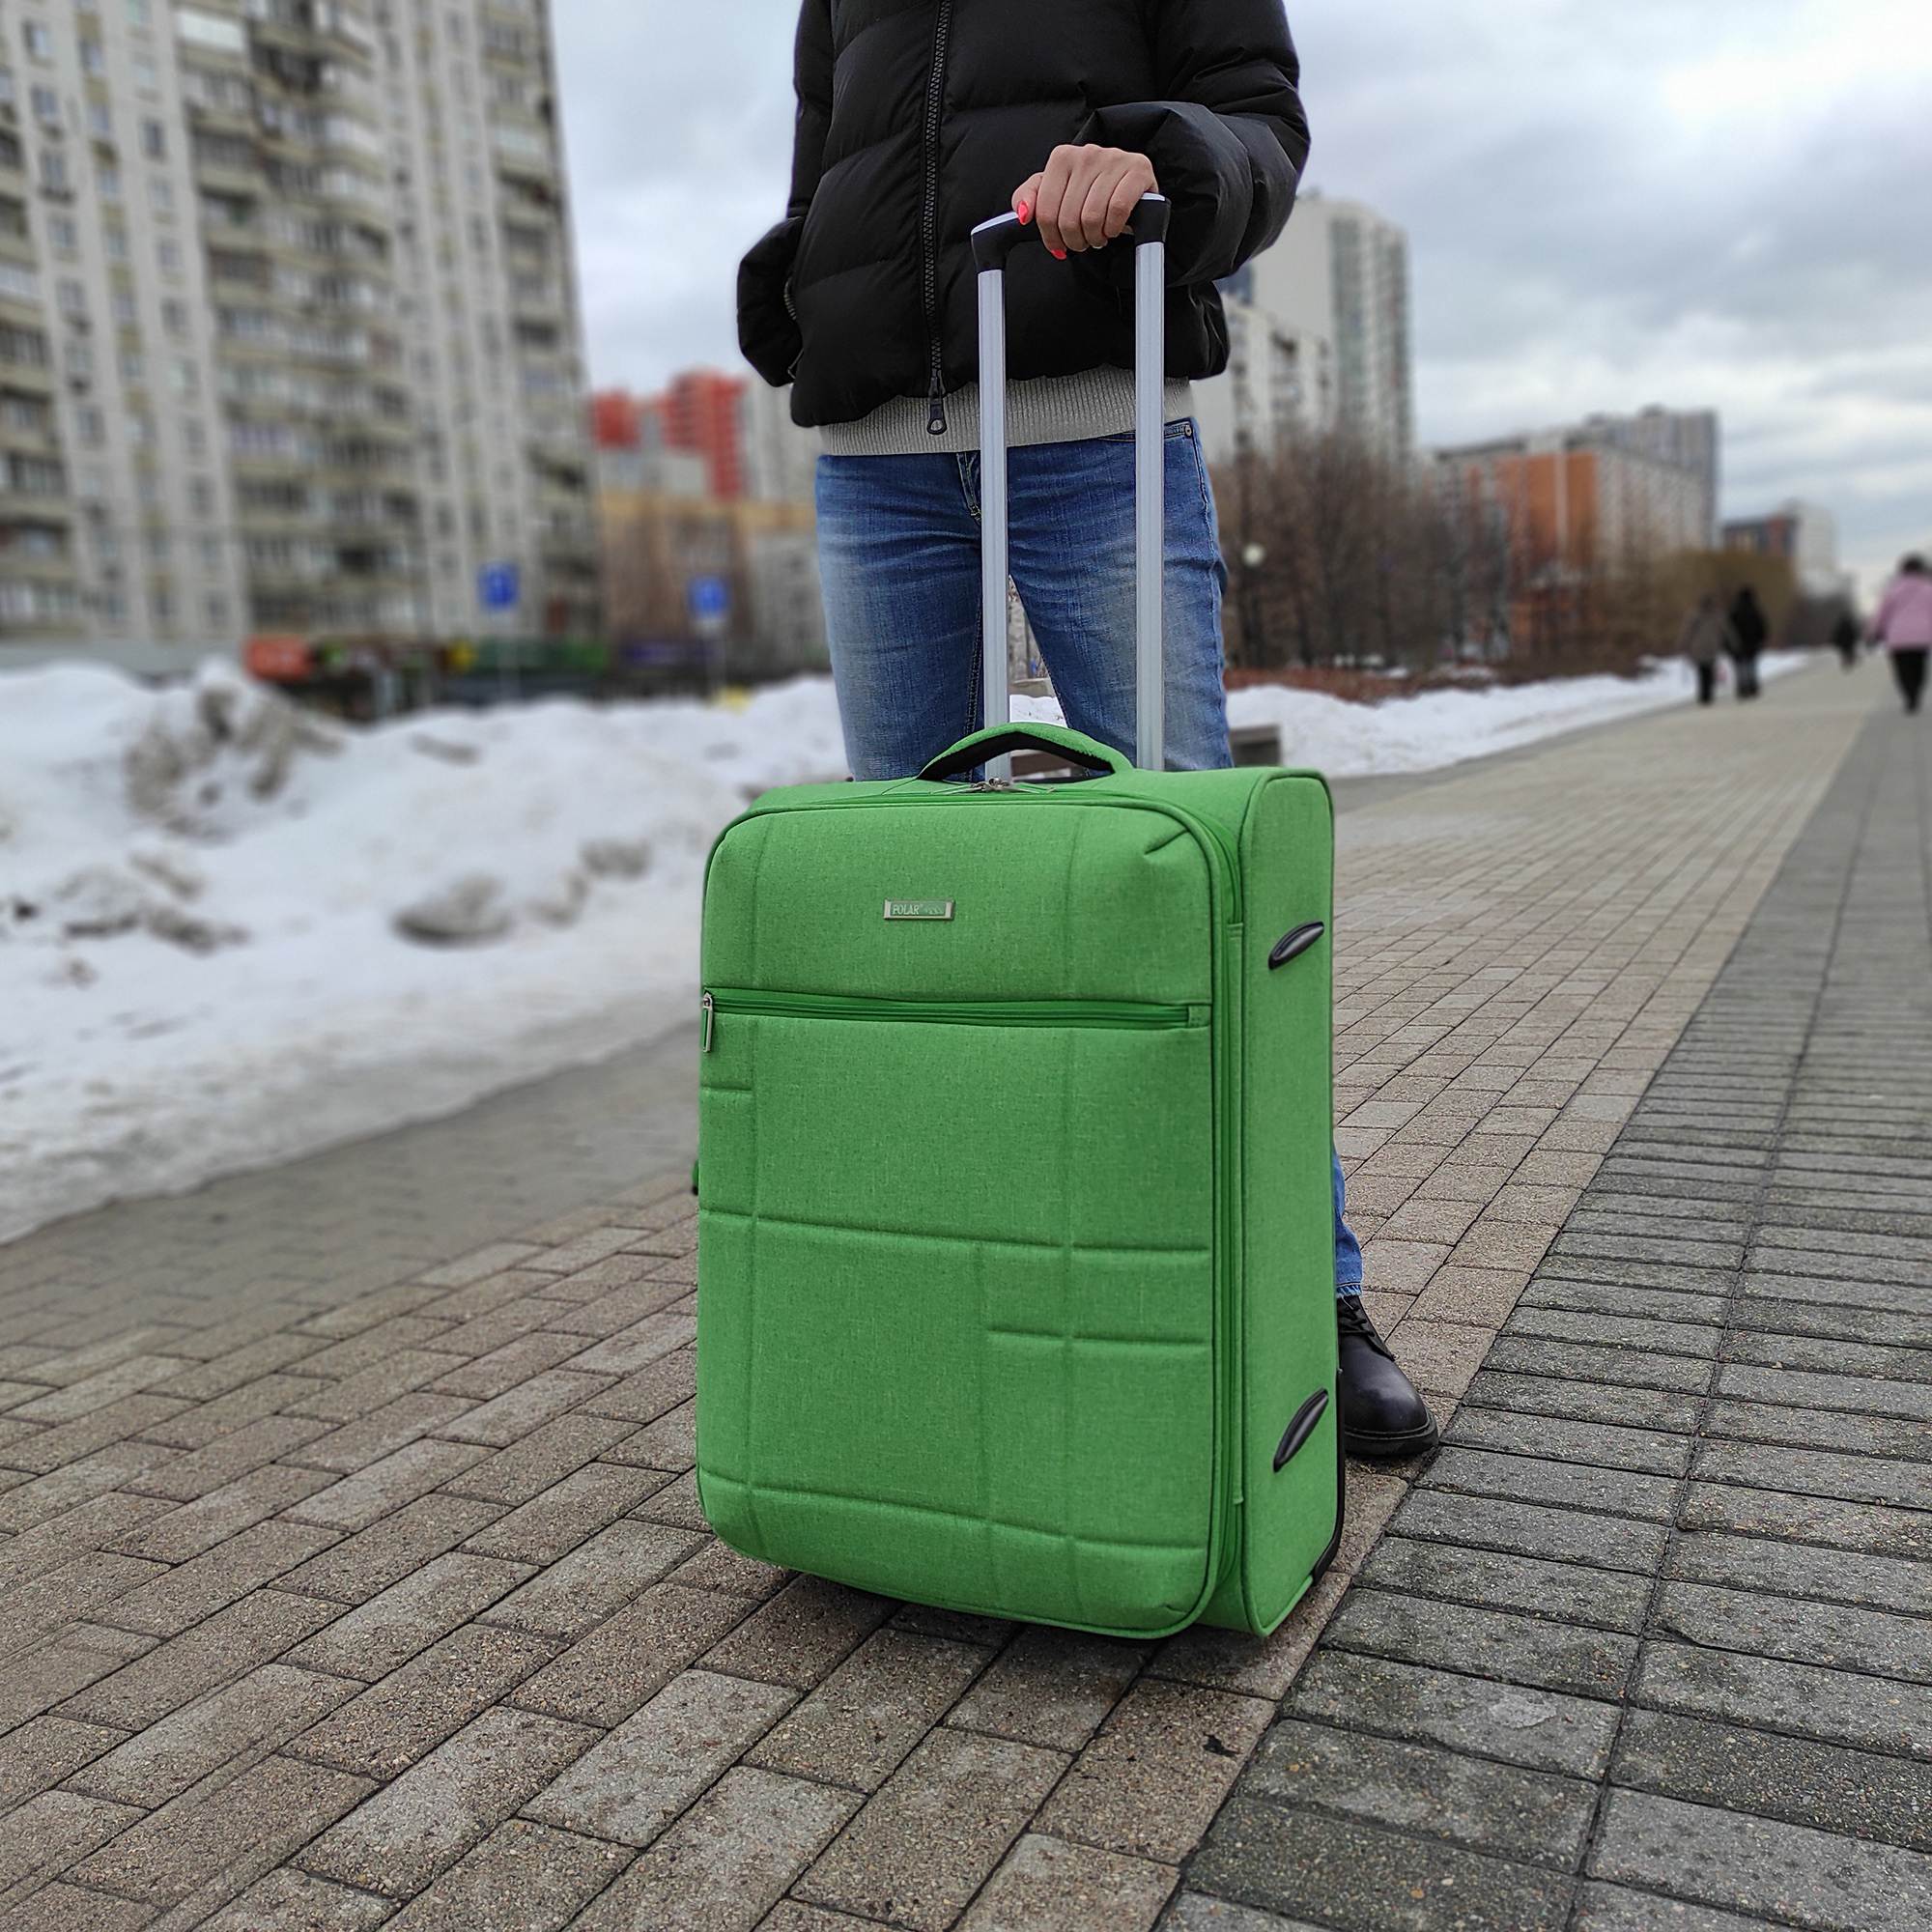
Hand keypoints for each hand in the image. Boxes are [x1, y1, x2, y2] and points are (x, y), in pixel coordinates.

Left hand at [1012, 146, 1156, 258]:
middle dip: (1074, 240)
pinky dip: (1112, 228)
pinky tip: (1112, 229)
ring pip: (1091, 216)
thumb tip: (1022, 214)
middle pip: (1068, 218)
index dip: (1050, 237)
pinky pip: (1117, 210)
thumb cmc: (1091, 193)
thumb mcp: (1057, 193)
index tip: (1058, 245)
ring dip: (1094, 237)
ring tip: (1097, 236)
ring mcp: (1113, 159)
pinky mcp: (1137, 170)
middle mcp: (1087, 153)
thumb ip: (1030, 199)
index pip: (1045, 211)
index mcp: (1062, 157)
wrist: (1132, 188)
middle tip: (1082, 242)